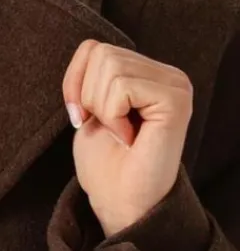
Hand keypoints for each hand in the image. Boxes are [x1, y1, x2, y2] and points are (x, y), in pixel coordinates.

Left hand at [62, 40, 193, 236]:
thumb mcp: (88, 110)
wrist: (119, 202)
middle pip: (101, 54)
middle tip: (109, 130)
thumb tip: (90, 48)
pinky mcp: (176, 99)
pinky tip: (129, 138)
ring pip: (110, 67)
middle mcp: (166, 73)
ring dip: (102, 109)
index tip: (81, 118)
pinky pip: (123, 86)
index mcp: (146, 73)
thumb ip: (91, 77)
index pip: (93, 47)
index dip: (74, 82)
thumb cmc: (105, 163)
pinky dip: (113, 115)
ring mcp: (175, 84)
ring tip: (121, 135)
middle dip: (88, 97)